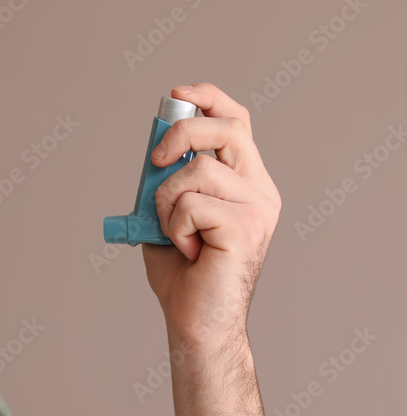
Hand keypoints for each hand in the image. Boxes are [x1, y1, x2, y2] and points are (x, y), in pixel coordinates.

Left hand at [141, 83, 281, 348]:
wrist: (196, 321)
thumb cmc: (183, 273)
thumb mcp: (167, 214)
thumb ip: (167, 181)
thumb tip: (155, 152)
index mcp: (246, 181)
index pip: (237, 122)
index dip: (209, 99)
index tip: (177, 94)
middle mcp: (260, 190)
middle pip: (225, 129)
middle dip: (181, 134)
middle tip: (155, 162)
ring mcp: (257, 208)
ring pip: (196, 172)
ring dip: (166, 201)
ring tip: (176, 234)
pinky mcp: (246, 227)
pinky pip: (191, 203)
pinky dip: (174, 225)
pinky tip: (189, 250)